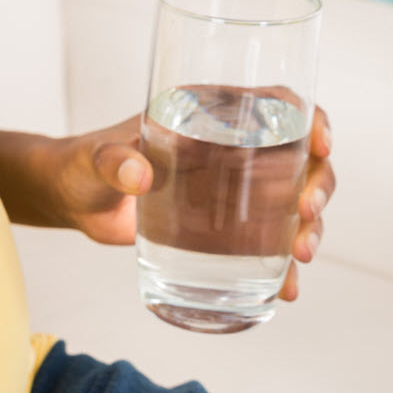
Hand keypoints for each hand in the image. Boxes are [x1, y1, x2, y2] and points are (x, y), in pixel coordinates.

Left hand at [43, 108, 334, 298]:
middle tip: (306, 215)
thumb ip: (112, 162)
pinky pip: (265, 243)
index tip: (321, 143)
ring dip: (308, 229)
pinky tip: (288, 289)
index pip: (279, 103)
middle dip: (318, 185)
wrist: (71, 200)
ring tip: (300, 257)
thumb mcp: (95, 159)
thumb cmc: (83, 165)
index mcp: (210, 113)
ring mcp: (230, 190)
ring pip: (292, 203)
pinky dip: (281, 267)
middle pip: (300, 157)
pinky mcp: (220, 228)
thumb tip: (138, 175)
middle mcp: (232, 148)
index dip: (312, 118)